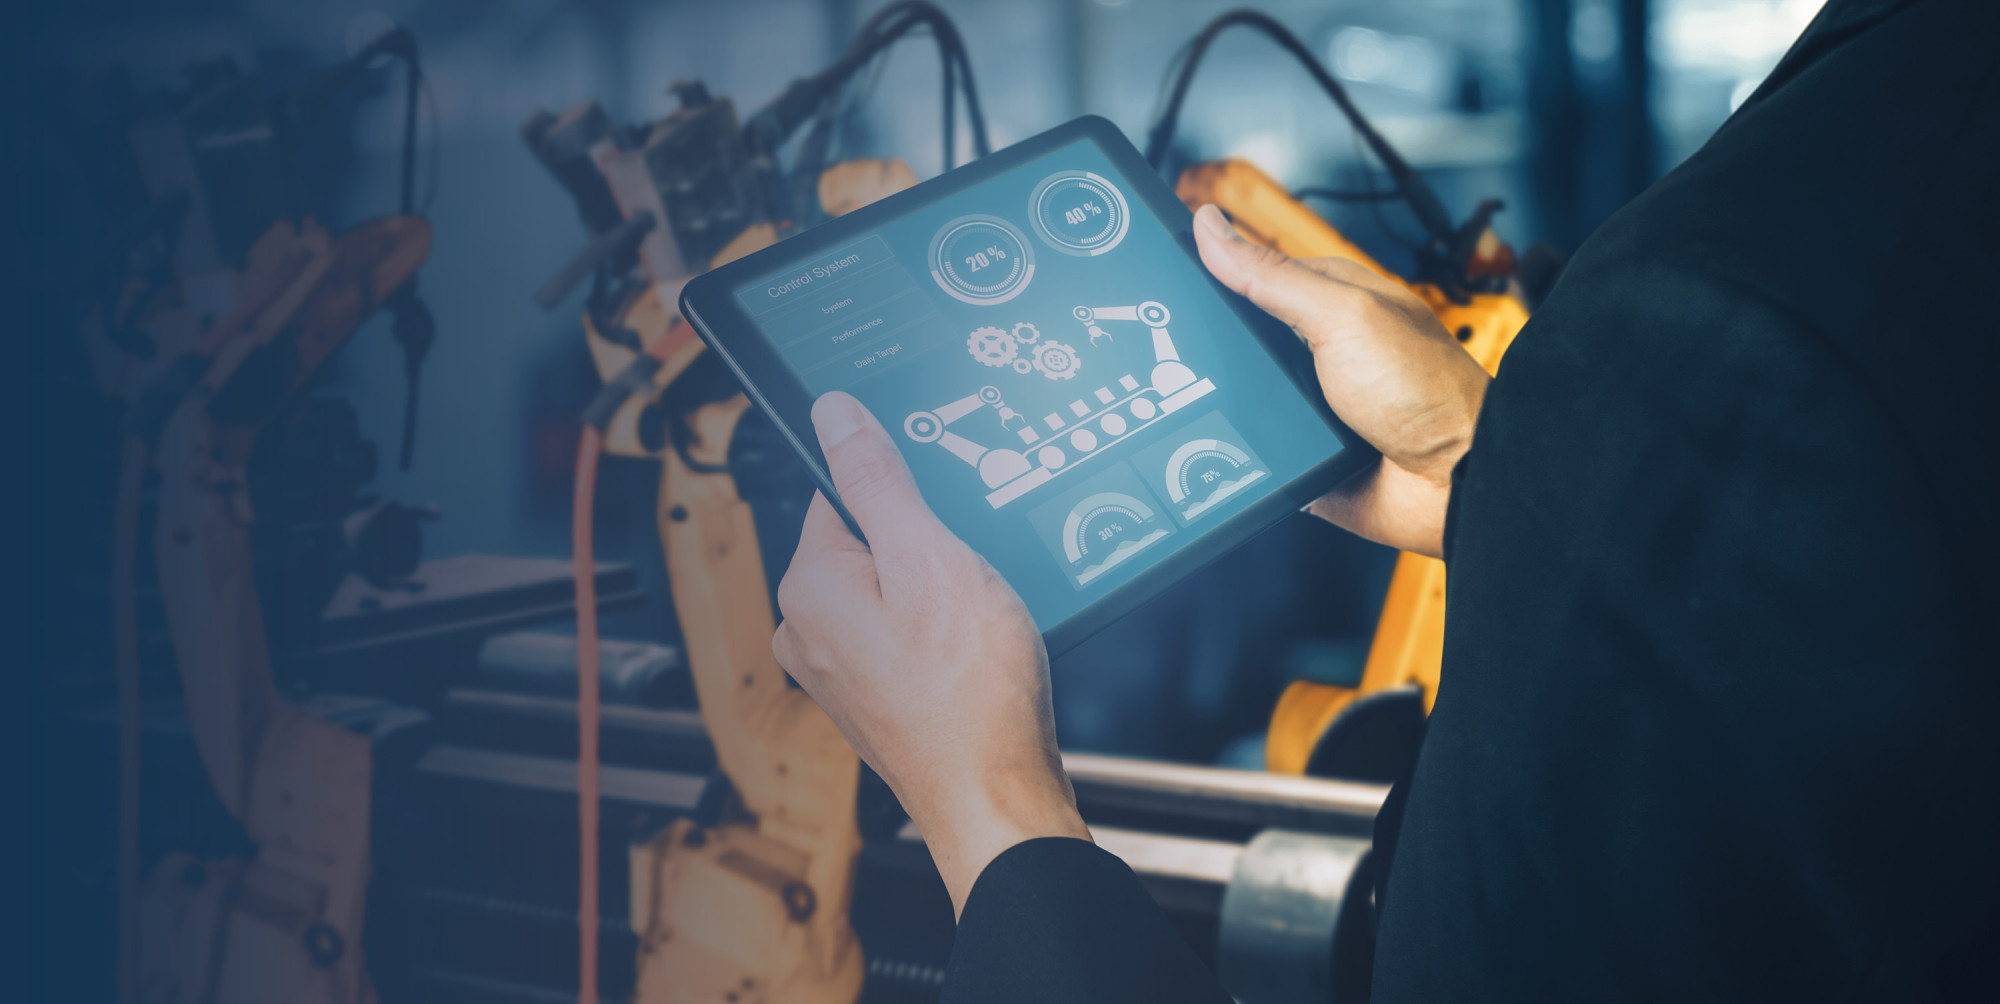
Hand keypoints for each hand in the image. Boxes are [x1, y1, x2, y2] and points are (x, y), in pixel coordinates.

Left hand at [772, 392, 1089, 916]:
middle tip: (973, 569)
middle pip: (870, 542)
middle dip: (925, 544)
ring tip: (981, 615)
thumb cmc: (967, 691)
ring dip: (941, 591)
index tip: (946, 508)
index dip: (903, 490)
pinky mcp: (876, 700)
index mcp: (807, 586)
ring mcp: (839, 672)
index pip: (841, 492)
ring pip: (893, 591)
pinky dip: (943, 634)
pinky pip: (906, 636)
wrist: (996, 798)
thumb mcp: (929, 556)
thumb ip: (875, 479)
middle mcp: (807, 631)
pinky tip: (980, 650)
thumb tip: (832, 412)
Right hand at [1192, 203, 1488, 557]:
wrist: (1454, 486)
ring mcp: (1310, 403)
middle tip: (1161, 344)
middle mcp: (1319, 350)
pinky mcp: (1302, 453)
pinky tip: (1216, 443)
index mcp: (1332, 300)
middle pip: (1239, 338)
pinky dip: (1235, 448)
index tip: (1159, 273)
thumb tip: (1210, 226)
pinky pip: (1251, 447)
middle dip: (1208, 346)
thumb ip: (1271, 275)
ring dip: (1220, 401)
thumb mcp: (1341, 315)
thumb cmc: (1426, 392)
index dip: (1209, 272)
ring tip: (1183, 397)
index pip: (1254, 273)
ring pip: (1237, 395)